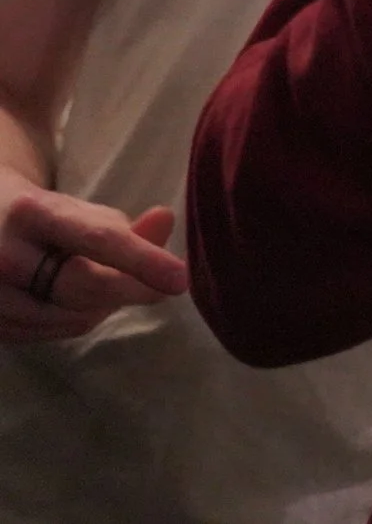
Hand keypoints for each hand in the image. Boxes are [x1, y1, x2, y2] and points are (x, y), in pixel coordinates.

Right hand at [0, 169, 188, 343]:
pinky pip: (51, 334)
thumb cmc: (40, 218)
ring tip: (109, 283)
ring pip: (71, 318)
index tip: (180, 279)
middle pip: (84, 288)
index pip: (97, 240)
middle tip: (167, 285)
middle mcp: (2, 255)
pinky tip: (77, 300)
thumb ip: (124, 226)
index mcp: (30, 212)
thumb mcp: (78, 210)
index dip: (143, 261)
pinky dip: (77, 319)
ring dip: (104, 307)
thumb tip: (166, 220)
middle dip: (133, 290)